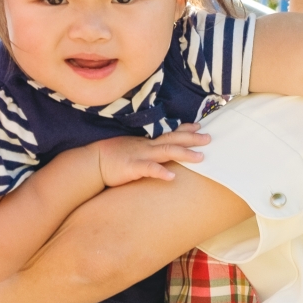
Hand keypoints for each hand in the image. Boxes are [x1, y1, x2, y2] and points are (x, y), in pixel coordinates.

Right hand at [91, 126, 210, 186]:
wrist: (92, 162)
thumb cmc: (111, 157)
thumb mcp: (131, 149)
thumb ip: (146, 150)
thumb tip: (158, 152)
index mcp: (147, 143)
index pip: (169, 133)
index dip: (185, 129)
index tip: (199, 125)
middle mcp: (146, 146)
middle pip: (173, 139)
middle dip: (192, 138)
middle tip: (209, 138)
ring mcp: (140, 156)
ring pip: (166, 152)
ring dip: (185, 153)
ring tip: (201, 157)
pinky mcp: (132, 168)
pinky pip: (149, 169)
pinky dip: (161, 172)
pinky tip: (172, 177)